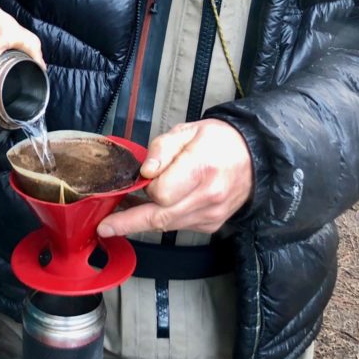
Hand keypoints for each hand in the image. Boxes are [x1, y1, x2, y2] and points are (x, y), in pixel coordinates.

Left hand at [96, 120, 252, 235]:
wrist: (253, 156)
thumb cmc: (218, 140)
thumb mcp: (187, 131)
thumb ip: (162, 149)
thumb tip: (145, 172)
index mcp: (202, 168)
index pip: (162, 193)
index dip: (147, 187)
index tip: (144, 177)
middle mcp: (208, 197)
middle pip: (160, 218)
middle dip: (128, 223)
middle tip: (104, 227)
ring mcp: (211, 215)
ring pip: (167, 225)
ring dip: (143, 220)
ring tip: (123, 213)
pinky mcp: (211, 225)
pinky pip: (179, 226)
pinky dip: (164, 218)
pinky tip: (158, 207)